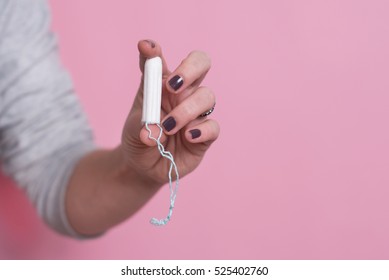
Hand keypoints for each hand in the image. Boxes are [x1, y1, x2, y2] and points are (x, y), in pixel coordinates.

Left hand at [121, 40, 219, 184]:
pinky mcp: (206, 134)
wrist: (145, 167)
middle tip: (172, 85)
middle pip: (201, 64)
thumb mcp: (133, 128)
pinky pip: (213, 126)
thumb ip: (142, 123)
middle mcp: (183, 94)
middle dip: (190, 69)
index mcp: (162, 85)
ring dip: (187, 110)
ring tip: (169, 126)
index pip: (161, 61)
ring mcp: (197, 113)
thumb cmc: (139, 140)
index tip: (147, 49)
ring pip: (207, 96)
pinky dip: (202, 130)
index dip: (155, 52)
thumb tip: (154, 131)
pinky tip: (188, 137)